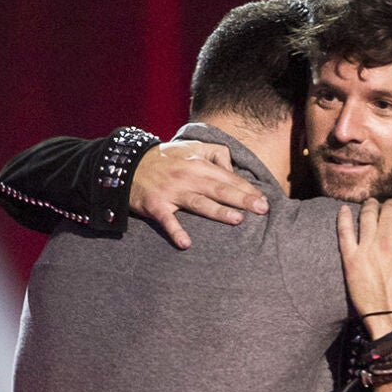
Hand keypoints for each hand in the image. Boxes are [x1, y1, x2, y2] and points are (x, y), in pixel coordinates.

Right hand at [129, 140, 269, 248]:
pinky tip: (185, 244)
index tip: (264, 200)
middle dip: (242, 199)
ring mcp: (171, 192)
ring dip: (218, 212)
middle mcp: (187, 177)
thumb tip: (233, 170)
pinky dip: (175, 232)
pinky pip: (167, 221)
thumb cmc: (166, 159)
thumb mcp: (191, 147)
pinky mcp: (156, 206)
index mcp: (198, 163)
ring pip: (199, 203)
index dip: (246, 188)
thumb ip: (215, 154)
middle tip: (261, 209)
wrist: (128, 164)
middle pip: (219, 189)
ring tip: (237, 220)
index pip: (227, 177)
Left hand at [337, 198, 391, 336]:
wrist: (391, 319)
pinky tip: (343, 210)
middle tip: (391, 206)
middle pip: (388, 210)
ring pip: (366, 216)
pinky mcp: (350, 259)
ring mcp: (366, 249)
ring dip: (370, 205)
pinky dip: (343, 218)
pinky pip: (344, 232)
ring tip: (371, 204)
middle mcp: (385, 242)